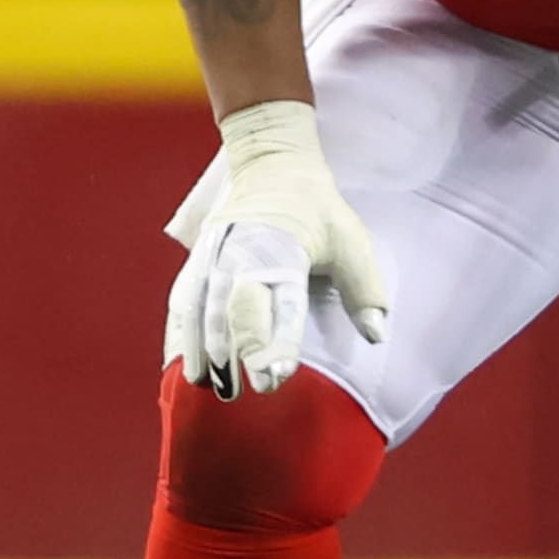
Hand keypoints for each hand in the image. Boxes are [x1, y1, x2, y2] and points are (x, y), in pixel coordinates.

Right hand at [167, 101, 387, 399]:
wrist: (273, 168)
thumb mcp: (351, 241)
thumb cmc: (319, 212)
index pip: (282, 302)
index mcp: (283, 249)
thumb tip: (376, 335)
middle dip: (240, 349)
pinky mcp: (197, 262)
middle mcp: (242, 253)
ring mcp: (214, 256)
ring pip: (202, 308)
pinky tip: (188, 368)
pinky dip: (182, 335)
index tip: (279, 375)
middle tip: (247, 390)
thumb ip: (364, 289)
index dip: (279, 341)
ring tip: (210, 388)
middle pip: (236, 307)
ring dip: (204, 350)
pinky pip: (184, 303)